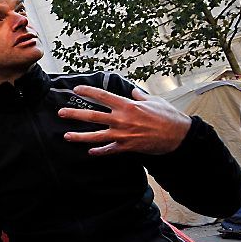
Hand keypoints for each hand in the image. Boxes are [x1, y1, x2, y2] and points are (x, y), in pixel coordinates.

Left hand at [59, 85, 191, 155]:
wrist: (179, 136)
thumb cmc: (168, 117)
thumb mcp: (154, 101)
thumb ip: (140, 96)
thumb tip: (133, 92)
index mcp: (127, 105)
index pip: (102, 96)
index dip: (87, 92)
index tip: (76, 90)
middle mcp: (122, 119)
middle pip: (92, 116)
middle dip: (74, 114)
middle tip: (61, 113)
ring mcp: (123, 134)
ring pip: (96, 135)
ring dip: (79, 136)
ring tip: (66, 136)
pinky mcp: (127, 147)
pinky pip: (109, 150)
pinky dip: (99, 151)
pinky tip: (90, 151)